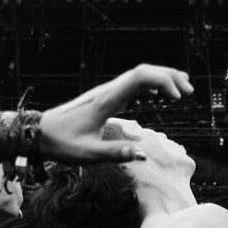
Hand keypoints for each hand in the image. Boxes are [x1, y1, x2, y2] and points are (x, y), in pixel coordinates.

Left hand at [39, 64, 192, 163]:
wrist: (37, 133)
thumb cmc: (61, 143)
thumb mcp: (88, 154)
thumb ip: (115, 153)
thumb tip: (142, 155)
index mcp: (106, 100)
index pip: (140, 77)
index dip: (163, 81)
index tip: (177, 98)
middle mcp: (107, 91)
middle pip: (143, 71)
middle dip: (169, 77)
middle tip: (189, 92)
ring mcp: (105, 93)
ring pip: (138, 76)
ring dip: (160, 80)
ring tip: (180, 93)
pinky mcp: (103, 98)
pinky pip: (130, 85)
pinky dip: (147, 86)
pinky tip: (156, 96)